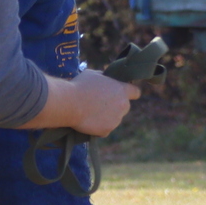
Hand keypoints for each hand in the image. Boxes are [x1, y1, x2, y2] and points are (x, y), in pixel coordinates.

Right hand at [24, 69, 139, 136]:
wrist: (69, 104)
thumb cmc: (80, 86)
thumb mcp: (93, 74)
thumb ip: (104, 77)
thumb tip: (105, 79)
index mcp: (122, 90)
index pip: (136, 92)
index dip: (130, 93)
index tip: (125, 94)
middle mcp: (123, 105)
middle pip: (125, 107)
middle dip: (116, 106)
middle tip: (101, 103)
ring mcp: (116, 120)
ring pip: (114, 119)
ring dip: (106, 116)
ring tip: (90, 111)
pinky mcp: (107, 130)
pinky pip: (104, 129)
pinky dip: (98, 126)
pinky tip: (88, 120)